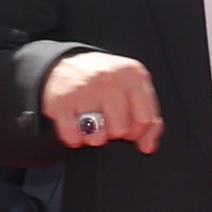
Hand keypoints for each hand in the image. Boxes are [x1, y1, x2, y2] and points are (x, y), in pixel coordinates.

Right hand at [39, 50, 162, 153]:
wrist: (68, 65)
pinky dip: (75, 139)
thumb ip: (149, 119)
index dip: (137, 132)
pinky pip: (73, 136)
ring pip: (97, 136)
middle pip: (120, 130)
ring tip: (94, 124)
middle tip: (108, 122)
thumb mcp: (133, 91)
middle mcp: (109, 79)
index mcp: (133, 75)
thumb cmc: (107, 83)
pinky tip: (77, 127)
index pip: (144, 120)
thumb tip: (148, 147)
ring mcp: (84, 89)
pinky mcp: (61, 101)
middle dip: (115, 133)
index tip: (129, 128)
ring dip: (95, 137)